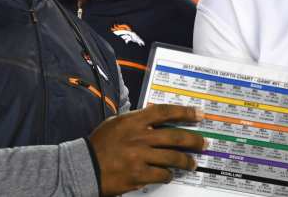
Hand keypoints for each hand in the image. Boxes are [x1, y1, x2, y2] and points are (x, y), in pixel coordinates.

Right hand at [89, 104, 205, 195]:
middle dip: (193, 140)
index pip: (164, 112)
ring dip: (185, 161)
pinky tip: (169, 175)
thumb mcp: (116, 123)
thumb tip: (155, 116)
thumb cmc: (99, 145)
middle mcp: (139, 137)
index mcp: (133, 121)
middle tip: (202, 143)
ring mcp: (139, 157)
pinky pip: (162, 174)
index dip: (184, 112)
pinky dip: (168, 175)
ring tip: (191, 163)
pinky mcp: (138, 175)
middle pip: (175, 136)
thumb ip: (136, 119)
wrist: (84, 166)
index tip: (198, 114)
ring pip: (173, 158)